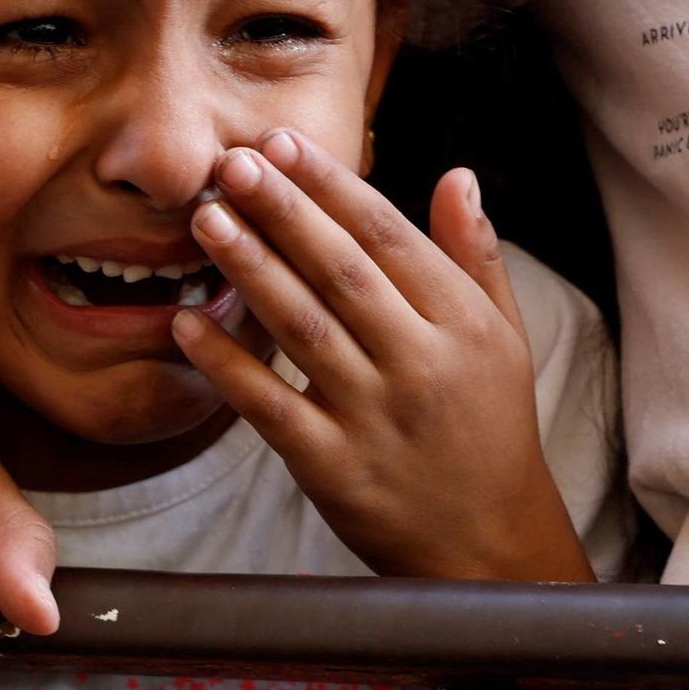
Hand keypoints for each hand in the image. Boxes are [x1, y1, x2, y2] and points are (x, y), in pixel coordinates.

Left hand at [172, 128, 592, 581]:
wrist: (488, 546)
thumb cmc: (490, 428)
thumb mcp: (503, 337)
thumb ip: (474, 255)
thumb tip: (457, 174)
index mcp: (462, 323)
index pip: (389, 237)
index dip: (331, 186)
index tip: (282, 143)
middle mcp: (420, 363)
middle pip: (341, 271)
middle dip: (283, 210)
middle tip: (232, 162)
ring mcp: (374, 417)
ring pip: (302, 327)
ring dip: (250, 268)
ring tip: (206, 218)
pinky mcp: (332, 467)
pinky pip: (269, 406)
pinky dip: (226, 364)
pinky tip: (185, 323)